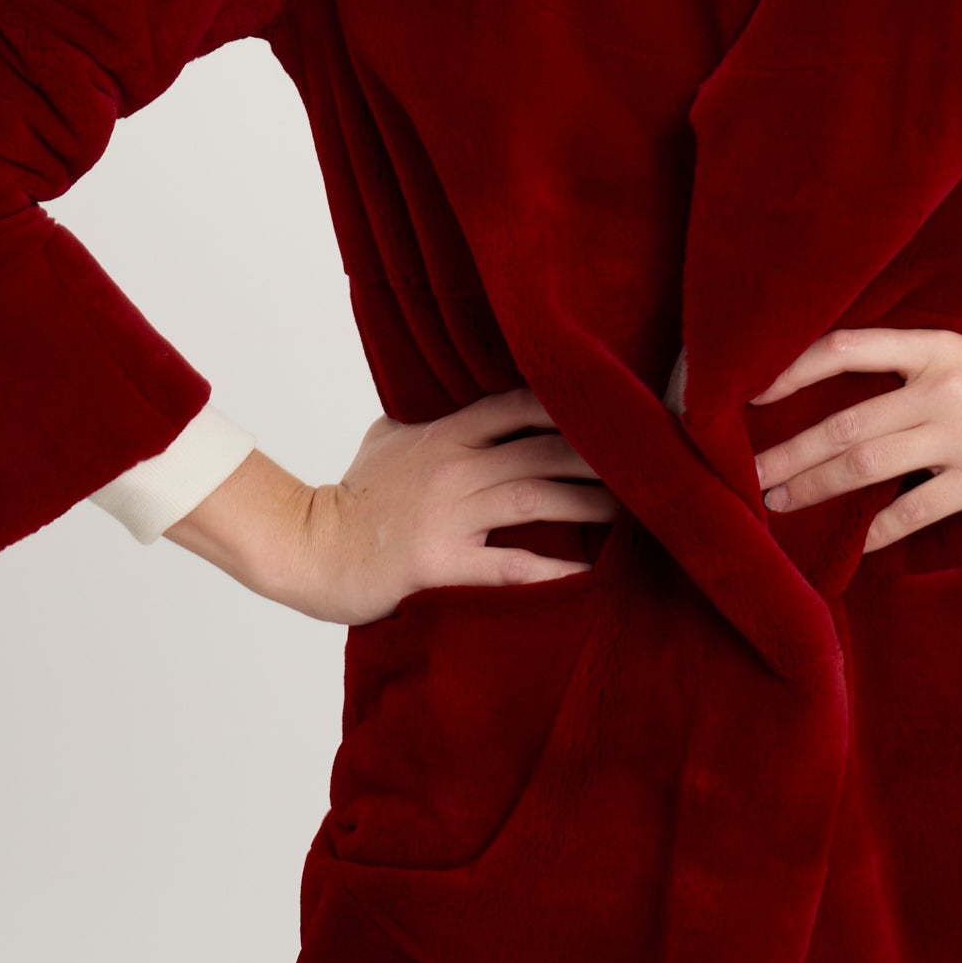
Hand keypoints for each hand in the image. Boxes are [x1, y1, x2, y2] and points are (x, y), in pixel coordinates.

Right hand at [165, 387, 616, 623]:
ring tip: (639, 508)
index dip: (571, 401)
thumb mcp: (389, 438)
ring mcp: (448, 514)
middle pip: (542, 448)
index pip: (518, 403)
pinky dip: (553, 567)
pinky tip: (591, 572)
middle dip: (600, 452)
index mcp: (444, 432)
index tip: (618, 404)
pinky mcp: (441, 563)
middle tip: (651, 460)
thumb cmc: (353, 497)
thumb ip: (435, 416)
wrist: (310, 551)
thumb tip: (466, 389)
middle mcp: (453, 466)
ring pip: (535, 495)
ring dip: (592, 501)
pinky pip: (509, 563)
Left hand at [748, 306, 961, 554]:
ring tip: (779, 505)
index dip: (795, 368)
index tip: (754, 392)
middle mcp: (944, 386)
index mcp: (944, 347)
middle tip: (746, 474)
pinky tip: (855, 545)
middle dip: (789, 449)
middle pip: (845, 418)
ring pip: (867, 462)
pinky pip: (916, 508)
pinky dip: (880, 529)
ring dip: (816, 488)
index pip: (851, 347)